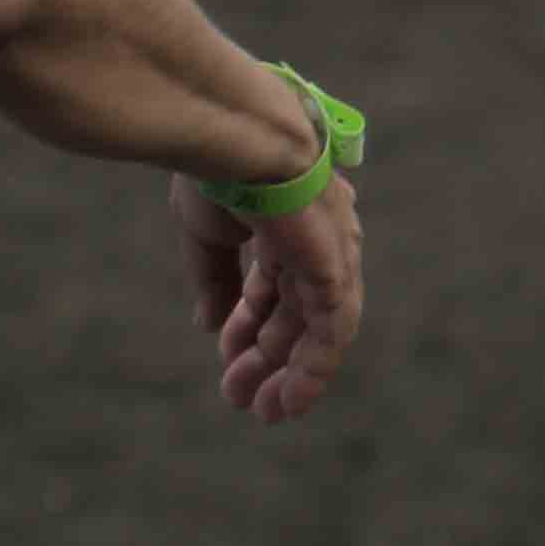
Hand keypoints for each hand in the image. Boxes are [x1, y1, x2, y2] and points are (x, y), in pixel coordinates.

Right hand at [175, 176, 362, 421]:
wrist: (235, 136)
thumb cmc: (219, 169)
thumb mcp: (208, 234)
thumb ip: (216, 278)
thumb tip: (212, 325)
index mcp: (284, 223)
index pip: (274, 285)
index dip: (248, 324)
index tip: (225, 355)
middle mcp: (316, 241)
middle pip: (296, 312)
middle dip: (265, 356)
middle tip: (237, 396)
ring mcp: (331, 255)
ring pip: (317, 330)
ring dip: (290, 373)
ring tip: (262, 410)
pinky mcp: (336, 271)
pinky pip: (332, 333)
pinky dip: (313, 369)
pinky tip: (291, 399)